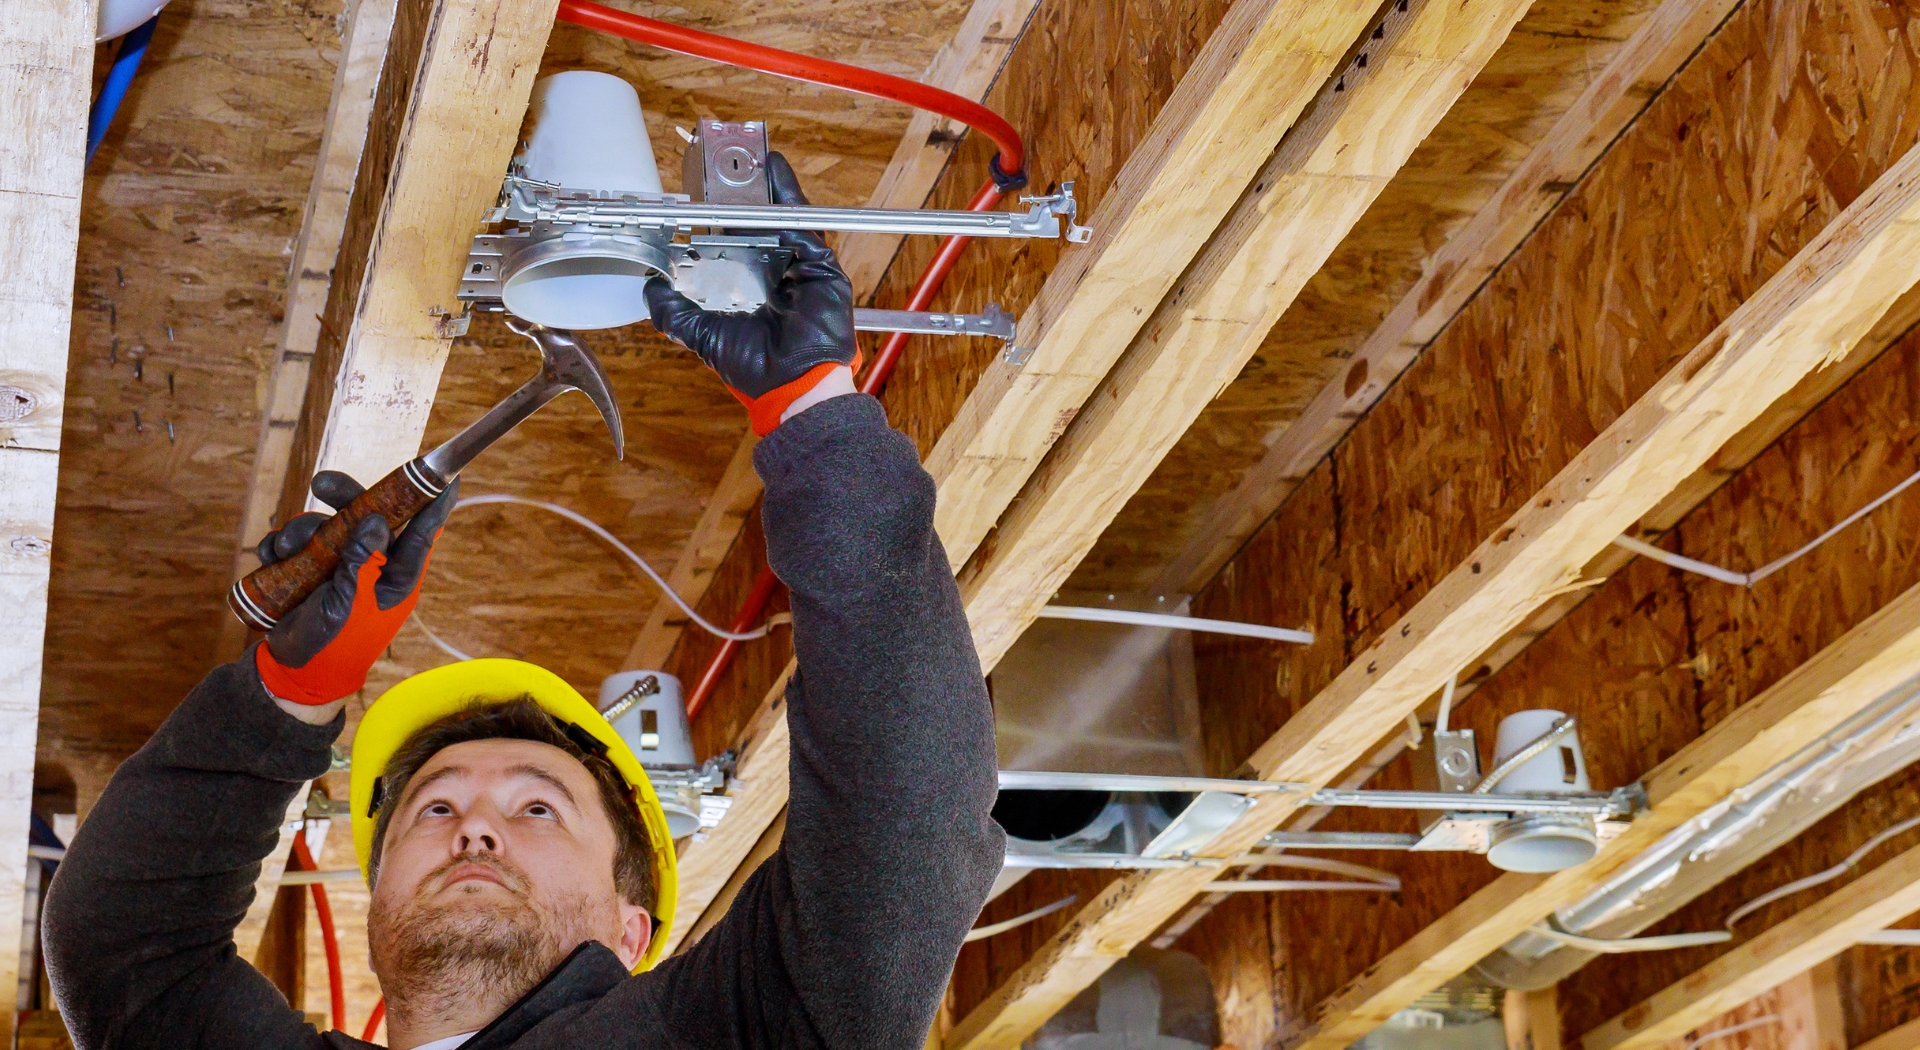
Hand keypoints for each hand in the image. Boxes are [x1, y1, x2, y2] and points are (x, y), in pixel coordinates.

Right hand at [252, 471, 458, 705]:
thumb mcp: (352, 604)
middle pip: (368, 515)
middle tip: (323, 483)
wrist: (298, 670)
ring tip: (284, 547)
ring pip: (327, 524)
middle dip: (345, 496)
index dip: (432, 503)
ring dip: (301, 529)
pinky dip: (282, 544)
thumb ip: (363, 562)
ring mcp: (340, 564)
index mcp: (397, 576)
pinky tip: (272, 555)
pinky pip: (298, 542)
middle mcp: (372, 564)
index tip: (449, 476)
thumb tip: (376, 520)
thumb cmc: (338, 644)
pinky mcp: (310, 568)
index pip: (421, 533)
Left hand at [644, 152, 861, 435]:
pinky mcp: (818, 263)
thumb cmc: (756, 368)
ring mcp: (798, 266)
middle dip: (739, 196)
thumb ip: (674, 311)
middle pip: (757, 224)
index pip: (731, 243)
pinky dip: (789, 193)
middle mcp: (774, 273)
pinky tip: (774, 168)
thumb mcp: (703, 334)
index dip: (716, 220)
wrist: (793, 385)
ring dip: (763, 186)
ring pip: (779, 217)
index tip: (698, 198)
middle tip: (719, 167)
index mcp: (749, 289)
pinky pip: (803, 220)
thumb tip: (649, 287)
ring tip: (745, 156)